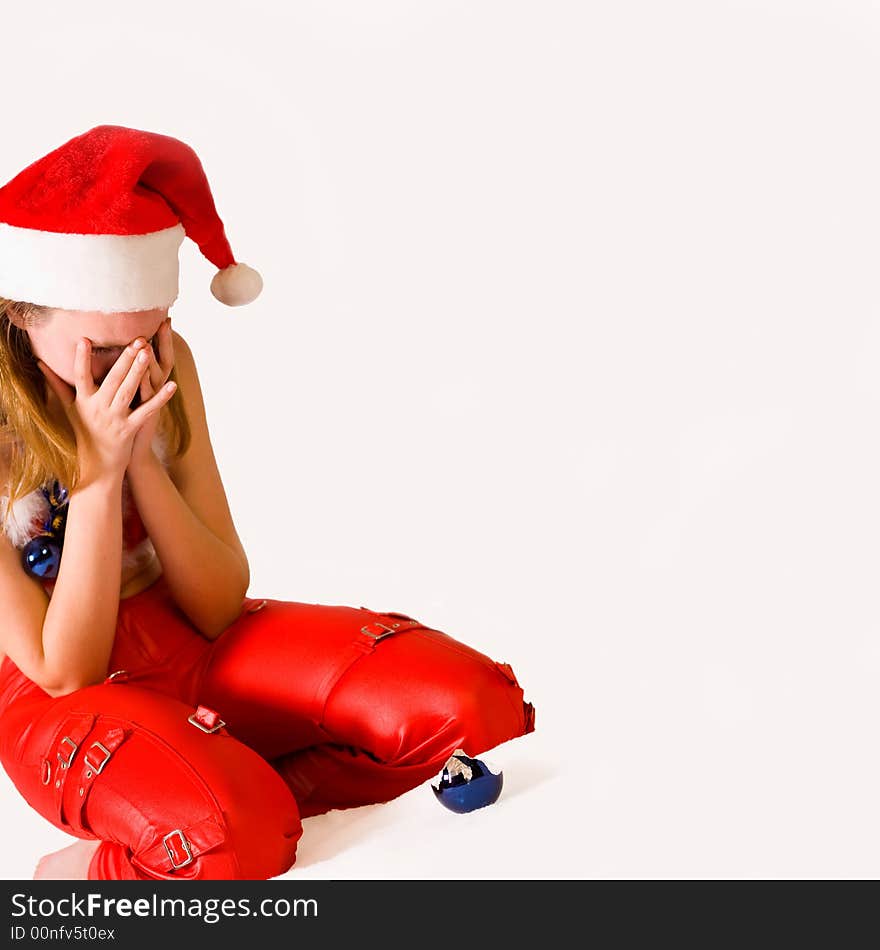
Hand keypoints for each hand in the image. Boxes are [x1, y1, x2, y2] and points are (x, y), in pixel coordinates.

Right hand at [36, 334, 176, 484]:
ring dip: (138, 371)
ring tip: (148, 352)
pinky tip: (172, 386)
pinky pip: (146, 411)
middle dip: (124, 359)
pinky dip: (160, 399)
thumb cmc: (84, 430)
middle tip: (136, 340)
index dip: (81, 359)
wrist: (97, 464)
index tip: (84, 340)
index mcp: (83, 401)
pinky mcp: (129, 429)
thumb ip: (57, 384)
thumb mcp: (68, 408)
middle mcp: (98, 408)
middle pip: (112, 380)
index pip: (80, 376)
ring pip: (128, 391)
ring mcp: (114, 419)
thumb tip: (40, 362)